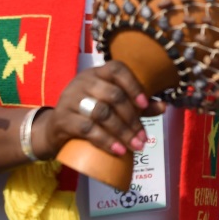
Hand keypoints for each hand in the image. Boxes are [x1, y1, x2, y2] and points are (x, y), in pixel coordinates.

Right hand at [33, 61, 166, 159]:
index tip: (144, 104)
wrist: (54, 128)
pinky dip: (105, 140)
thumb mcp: (111, 105)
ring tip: (135, 146)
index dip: (133, 85)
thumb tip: (164, 107)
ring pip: (102, 113)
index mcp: (97, 73)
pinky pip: (87, 129)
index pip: (117, 69)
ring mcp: (70, 99)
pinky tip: (118, 150)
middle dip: (132, 118)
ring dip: (122, 132)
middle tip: (144, 138)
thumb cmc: (89, 112)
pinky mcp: (63, 119)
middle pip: (113, 95)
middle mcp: (83, 82)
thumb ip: (136, 106)